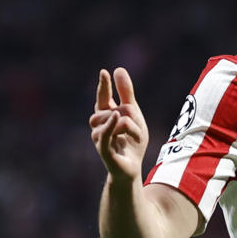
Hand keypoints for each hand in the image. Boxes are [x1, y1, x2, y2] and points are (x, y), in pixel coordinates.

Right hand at [90, 67, 148, 181]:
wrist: (132, 169)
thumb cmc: (131, 143)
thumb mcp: (134, 115)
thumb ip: (126, 94)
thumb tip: (118, 69)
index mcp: (105, 117)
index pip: (102, 98)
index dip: (103, 86)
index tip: (104, 72)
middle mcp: (98, 126)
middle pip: (113, 108)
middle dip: (129, 114)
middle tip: (138, 128)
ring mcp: (99, 138)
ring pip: (113, 119)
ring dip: (130, 126)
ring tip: (136, 138)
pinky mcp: (103, 150)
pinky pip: (103, 134)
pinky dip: (110, 125)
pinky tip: (116, 116)